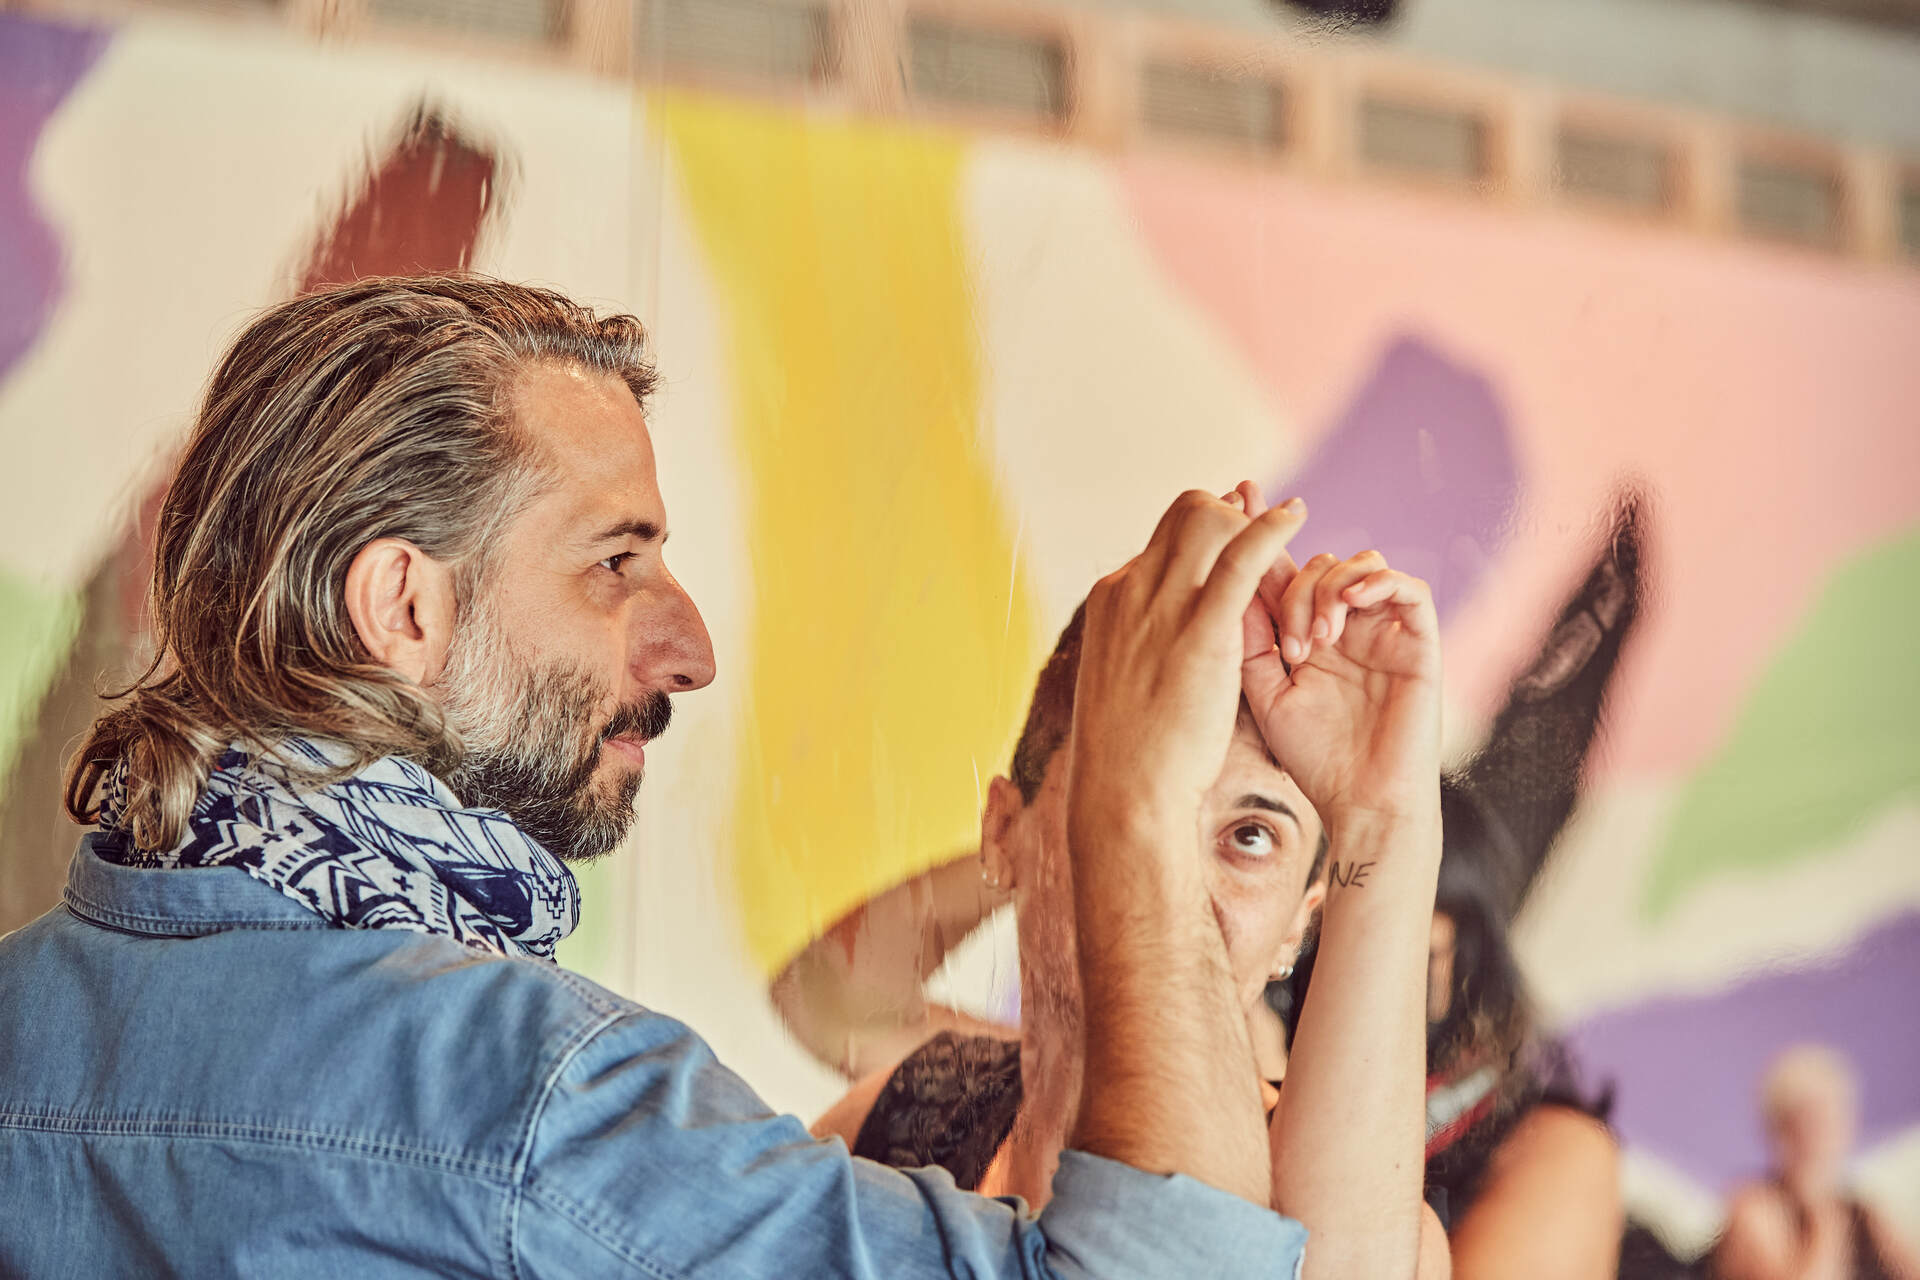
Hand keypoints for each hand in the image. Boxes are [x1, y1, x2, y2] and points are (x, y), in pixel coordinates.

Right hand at [1068, 489, 1307, 857]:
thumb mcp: (1126, 682)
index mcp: (1110, 600)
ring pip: (1211, 522)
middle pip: (1185, 515)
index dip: (1204, 537)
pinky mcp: (1201, 627)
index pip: (1162, 541)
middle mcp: (1131, 589)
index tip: (1233, 548)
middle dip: (1229, 516)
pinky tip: (1296, 517)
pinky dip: (1271, 528)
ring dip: (1251, 521)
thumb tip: (1169, 639)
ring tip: (1288, 528)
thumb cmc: (1129, 753)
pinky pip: (1241, 555)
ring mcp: (1161, 604)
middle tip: (1264, 534)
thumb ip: (1143, 646)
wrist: (1124, 792)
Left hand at [1236, 486, 1441, 833]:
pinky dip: (1378, 583)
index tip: (1234, 498)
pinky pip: (1407, 589)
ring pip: (1359, 566)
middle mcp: (1344, 626)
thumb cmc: (1313, 759)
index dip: (1259, 537)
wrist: (1362, 804)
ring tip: (1318, 640)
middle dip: (1295, 592)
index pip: (1282, 572)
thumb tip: (1222, 578)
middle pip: (1317, 565)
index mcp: (1304, 635)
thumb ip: (1247, 638)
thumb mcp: (1262, 693)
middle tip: (1290, 647)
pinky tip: (1353, 604)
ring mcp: (1382, 631)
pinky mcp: (1419, 642)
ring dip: (1331, 590)